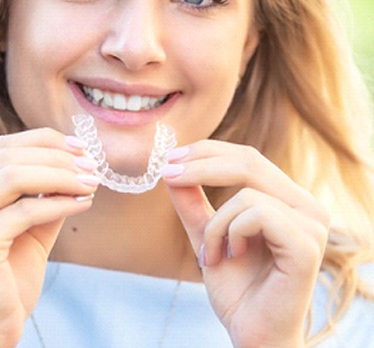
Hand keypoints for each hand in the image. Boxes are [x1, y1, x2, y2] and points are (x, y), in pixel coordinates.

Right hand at [0, 128, 99, 347]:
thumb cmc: (7, 279)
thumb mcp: (28, 226)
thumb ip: (44, 193)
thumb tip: (77, 163)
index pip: (1, 147)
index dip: (44, 141)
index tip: (80, 147)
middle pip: (8, 156)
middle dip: (57, 156)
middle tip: (92, 165)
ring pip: (15, 176)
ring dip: (61, 175)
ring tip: (91, 182)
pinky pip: (26, 210)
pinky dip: (60, 202)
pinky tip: (83, 204)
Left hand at [161, 140, 329, 347]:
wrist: (253, 335)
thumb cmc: (237, 288)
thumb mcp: (207, 234)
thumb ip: (192, 202)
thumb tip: (171, 167)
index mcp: (288, 199)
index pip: (248, 157)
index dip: (208, 151)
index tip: (171, 157)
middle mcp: (307, 206)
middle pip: (249, 161)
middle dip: (201, 164)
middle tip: (168, 173)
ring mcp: (312, 224)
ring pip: (246, 192)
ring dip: (215, 224)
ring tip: (211, 255)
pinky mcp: (307, 245)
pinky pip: (256, 213)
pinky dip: (230, 233)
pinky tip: (232, 256)